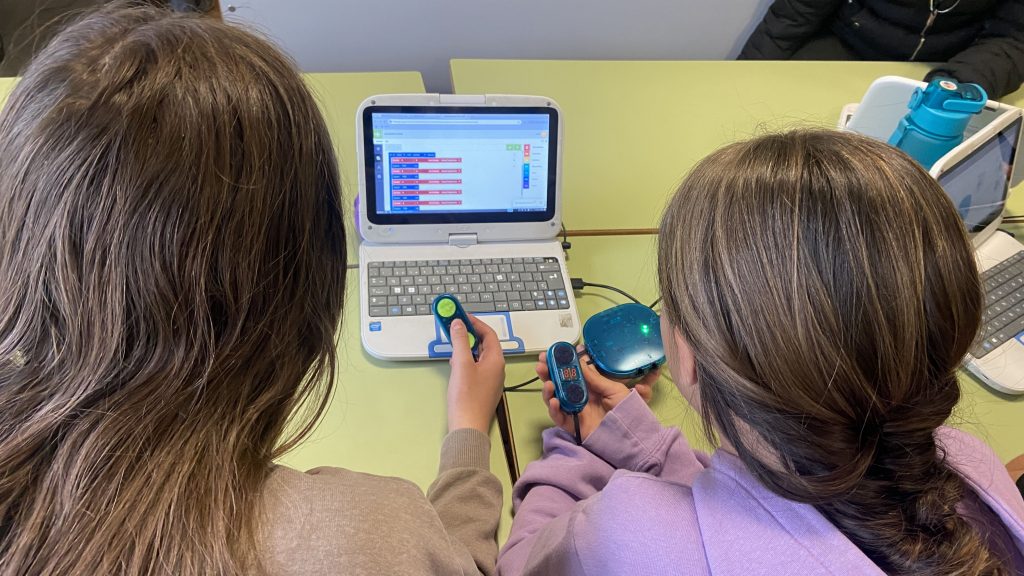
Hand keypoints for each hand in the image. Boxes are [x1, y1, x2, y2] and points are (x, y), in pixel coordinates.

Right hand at [446, 316, 505, 433]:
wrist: (467, 428)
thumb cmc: (467, 398)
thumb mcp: (461, 364)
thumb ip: (460, 341)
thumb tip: (458, 324)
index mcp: (496, 361)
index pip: (489, 334)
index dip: (475, 322)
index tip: (461, 315)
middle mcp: (496, 369)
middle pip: (484, 344)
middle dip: (469, 333)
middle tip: (454, 326)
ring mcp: (490, 380)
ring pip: (479, 356)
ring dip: (466, 346)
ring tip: (452, 342)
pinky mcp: (482, 389)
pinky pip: (475, 367)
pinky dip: (465, 360)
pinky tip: (454, 363)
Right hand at [536, 346, 657, 441]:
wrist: (630, 435)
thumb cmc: (626, 411)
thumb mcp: (614, 389)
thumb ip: (595, 378)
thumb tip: (579, 361)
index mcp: (589, 387)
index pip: (570, 373)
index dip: (560, 363)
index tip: (552, 353)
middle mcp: (578, 397)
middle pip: (558, 384)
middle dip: (548, 373)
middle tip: (541, 364)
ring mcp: (574, 411)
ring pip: (554, 399)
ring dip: (548, 390)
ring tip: (548, 383)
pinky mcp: (572, 425)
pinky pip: (559, 417)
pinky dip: (554, 409)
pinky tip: (555, 401)